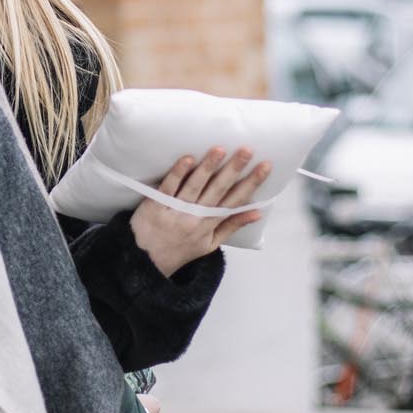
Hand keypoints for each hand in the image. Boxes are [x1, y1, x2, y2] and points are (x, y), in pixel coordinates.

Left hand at [130, 147, 272, 276]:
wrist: (146, 262)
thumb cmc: (180, 249)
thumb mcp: (211, 243)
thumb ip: (233, 225)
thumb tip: (257, 212)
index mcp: (211, 224)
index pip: (236, 200)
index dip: (252, 183)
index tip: (266, 166)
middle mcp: (196, 217)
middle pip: (218, 189)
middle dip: (234, 169)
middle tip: (247, 150)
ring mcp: (176, 211)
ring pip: (195, 186)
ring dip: (208, 167)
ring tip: (220, 149)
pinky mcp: (156, 206)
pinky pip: (168, 187)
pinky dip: (178, 173)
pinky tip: (188, 159)